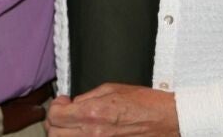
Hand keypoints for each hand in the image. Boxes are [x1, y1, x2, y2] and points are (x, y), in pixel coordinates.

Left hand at [46, 85, 178, 135]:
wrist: (168, 120)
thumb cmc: (144, 103)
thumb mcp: (112, 89)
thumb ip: (88, 98)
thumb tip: (74, 103)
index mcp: (92, 113)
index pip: (55, 115)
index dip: (56, 106)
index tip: (64, 101)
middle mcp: (93, 134)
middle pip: (54, 133)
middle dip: (56, 121)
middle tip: (65, 113)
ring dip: (65, 132)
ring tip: (74, 124)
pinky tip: (88, 132)